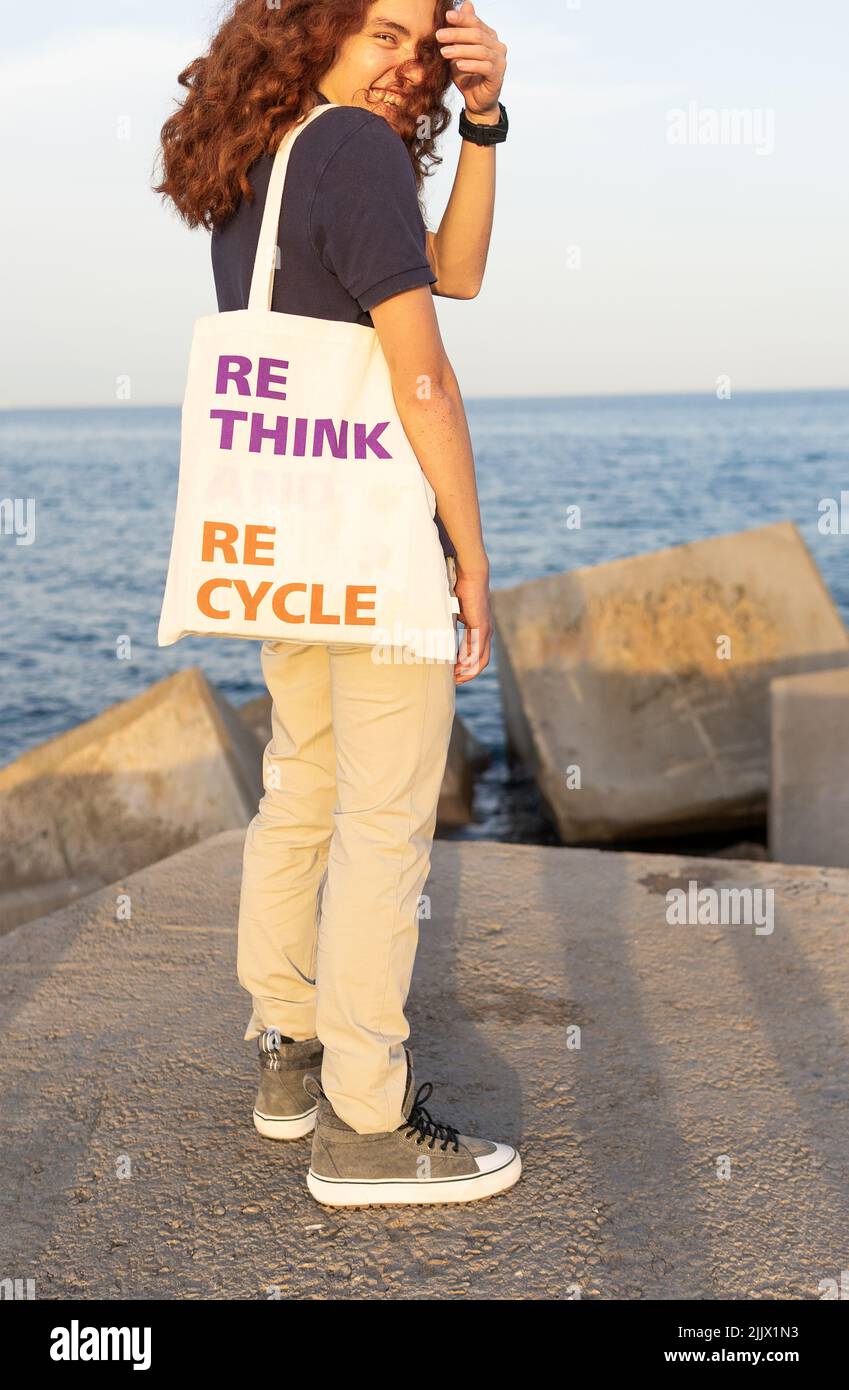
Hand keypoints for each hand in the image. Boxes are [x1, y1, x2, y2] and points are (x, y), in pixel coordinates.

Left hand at [435, 2, 506, 119]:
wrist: (476, 101)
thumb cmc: (467, 75)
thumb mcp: (459, 51)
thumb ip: (461, 31)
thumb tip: (466, 4)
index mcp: (489, 36)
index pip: (476, 23)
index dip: (462, 19)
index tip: (446, 16)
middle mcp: (497, 46)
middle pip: (477, 35)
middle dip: (457, 34)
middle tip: (439, 35)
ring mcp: (500, 61)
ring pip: (480, 50)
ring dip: (460, 50)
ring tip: (444, 52)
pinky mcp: (498, 76)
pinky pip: (485, 67)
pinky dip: (471, 65)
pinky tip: (458, 65)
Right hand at [453, 565, 492, 683]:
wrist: (470, 573)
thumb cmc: (460, 586)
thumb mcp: (452, 609)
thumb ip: (448, 620)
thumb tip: (434, 626)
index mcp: (479, 627)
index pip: (476, 653)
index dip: (466, 666)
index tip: (454, 674)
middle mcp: (485, 631)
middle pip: (481, 661)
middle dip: (468, 674)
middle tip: (455, 681)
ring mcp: (485, 630)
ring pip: (481, 659)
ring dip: (469, 671)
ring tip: (456, 678)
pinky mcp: (482, 626)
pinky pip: (477, 649)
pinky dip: (469, 660)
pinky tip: (460, 668)